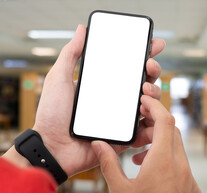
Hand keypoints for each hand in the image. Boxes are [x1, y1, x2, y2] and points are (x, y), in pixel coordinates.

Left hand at [3, 25, 164, 175]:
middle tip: (149, 65)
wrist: (51, 148)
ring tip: (146, 90)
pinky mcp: (124, 137)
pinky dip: (152, 120)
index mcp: (103, 86)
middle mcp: (115, 101)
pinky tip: (147, 111)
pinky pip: (145, 129)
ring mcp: (121, 119)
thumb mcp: (58, 79)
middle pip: (143, 82)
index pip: (128, 68)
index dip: (143, 55)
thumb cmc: (51, 115)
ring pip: (149, 104)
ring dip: (155, 93)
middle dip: (153, 71)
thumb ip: (70, 54)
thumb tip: (81, 29)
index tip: (154, 45)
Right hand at [91, 95, 202, 192]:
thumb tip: (99, 144)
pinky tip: (153, 177)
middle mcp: (182, 168)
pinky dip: (169, 163)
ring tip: (139, 158)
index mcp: (164, 162)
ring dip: (160, 147)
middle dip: (156, 126)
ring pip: (178, 152)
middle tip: (139, 130)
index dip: (156, 106)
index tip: (145, 101)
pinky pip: (183, 169)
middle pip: (173, 133)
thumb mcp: (119, 191)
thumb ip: (109, 163)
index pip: (165, 122)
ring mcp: (191, 182)